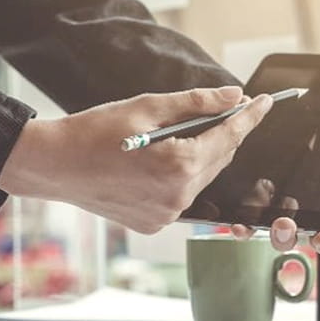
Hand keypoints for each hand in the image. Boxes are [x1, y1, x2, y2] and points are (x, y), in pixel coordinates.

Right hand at [0, 86, 272, 233]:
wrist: (54, 166)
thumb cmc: (94, 131)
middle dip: (224, 134)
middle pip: (218, 159)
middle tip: (225, 109)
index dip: (249, 117)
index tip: (265, 102)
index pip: (229, 137)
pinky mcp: (153, 224)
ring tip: (179, 135)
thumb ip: (196, 103)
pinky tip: (159, 161)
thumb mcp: (147, 106)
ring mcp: (166, 215)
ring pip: (200, 178)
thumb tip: (233, 96)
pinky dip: (180, 176)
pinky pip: (180, 195)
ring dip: (200, 156)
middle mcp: (177, 196)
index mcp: (179, 165)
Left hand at [230, 127, 319, 254]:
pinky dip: (245, 227)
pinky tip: (242, 226)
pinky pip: (247, 223)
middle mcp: (308, 204)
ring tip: (283, 226)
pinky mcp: (249, 203)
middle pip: (319, 230)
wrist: (266, 112)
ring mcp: (278, 207)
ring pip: (284, 232)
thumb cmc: (315, 127)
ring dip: (285, 236)